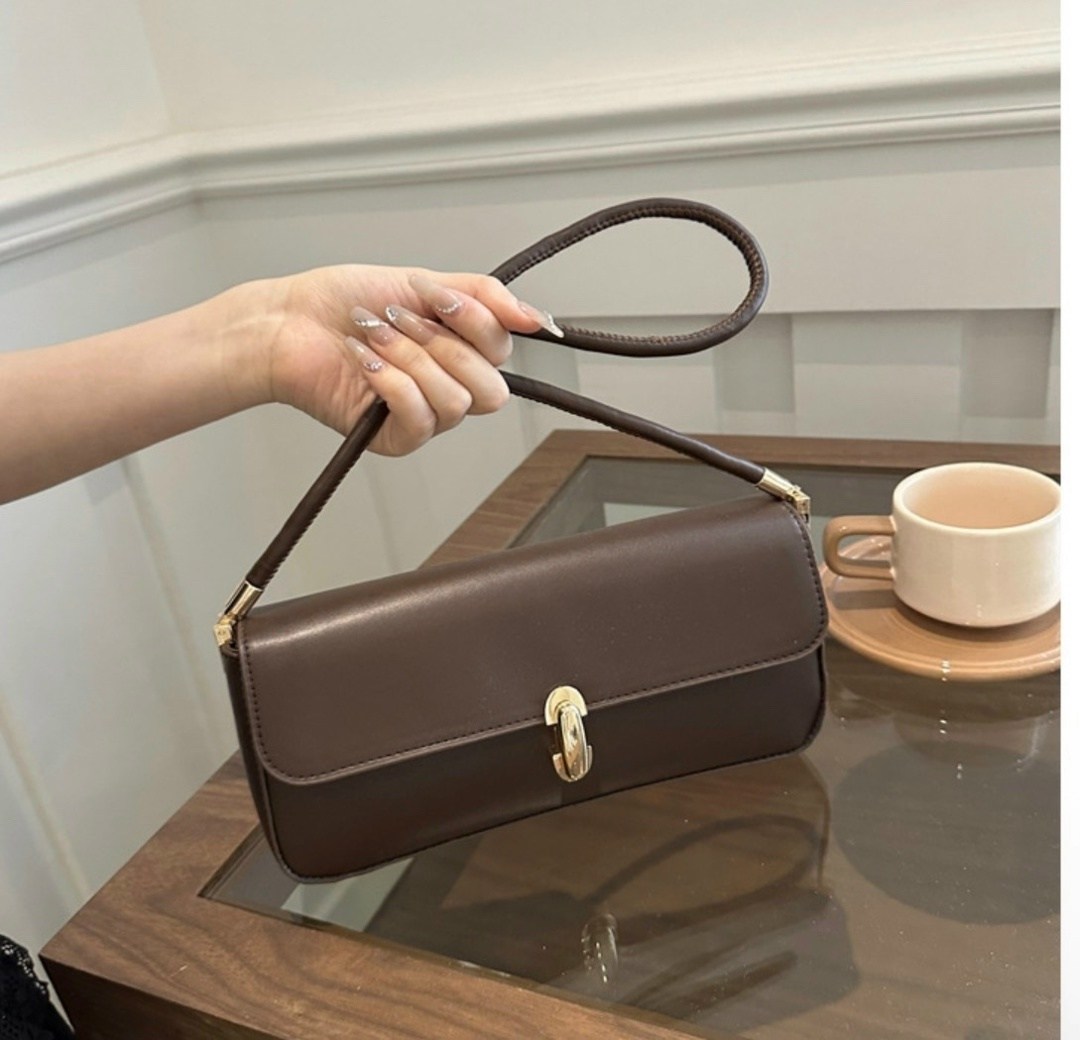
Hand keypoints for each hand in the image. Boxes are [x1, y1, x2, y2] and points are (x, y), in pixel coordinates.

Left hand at [230, 264, 560, 455]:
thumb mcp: (424, 283)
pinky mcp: (394, 438)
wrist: (288, 320)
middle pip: (491, 389)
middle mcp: (447, 387)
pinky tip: (364, 361)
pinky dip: (391, 382)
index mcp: (459, 351)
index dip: (476, 323)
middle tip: (400, 318)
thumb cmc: (344, 301)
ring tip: (375, 336)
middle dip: (444, 345)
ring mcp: (422, 417)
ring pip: (456, 403)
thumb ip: (484, 297)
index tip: (437, 297)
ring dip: (411, 360)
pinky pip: (420, 419)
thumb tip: (537, 319)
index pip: (502, 353)